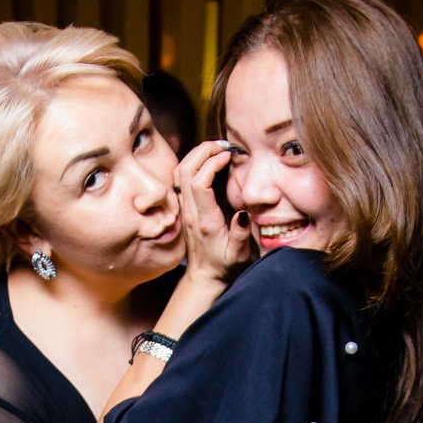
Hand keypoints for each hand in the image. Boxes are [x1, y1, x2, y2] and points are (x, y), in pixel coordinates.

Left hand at [175, 141, 252, 285]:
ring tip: (216, 149)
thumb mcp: (239, 255)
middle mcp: (190, 212)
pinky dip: (193, 163)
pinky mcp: (185, 207)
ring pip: (179, 171)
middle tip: (222, 145)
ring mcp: (185, 208)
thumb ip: (240, 235)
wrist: (204, 277)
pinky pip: (181, 178)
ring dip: (195, 155)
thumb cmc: (225, 266)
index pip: (199, 183)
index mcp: (205, 221)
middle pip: (184, 170)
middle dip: (202, 151)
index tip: (228, 156)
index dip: (211, 164)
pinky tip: (209, 161)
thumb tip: (242, 212)